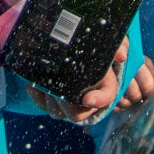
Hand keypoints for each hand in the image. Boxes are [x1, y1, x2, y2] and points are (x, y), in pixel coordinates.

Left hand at [26, 37, 146, 122]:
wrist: (70, 41)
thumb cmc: (92, 43)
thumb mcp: (107, 41)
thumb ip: (118, 44)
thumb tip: (121, 55)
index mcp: (103, 86)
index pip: (106, 98)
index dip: (99, 100)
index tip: (88, 98)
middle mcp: (86, 98)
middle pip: (77, 113)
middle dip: (67, 105)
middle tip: (58, 90)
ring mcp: (68, 101)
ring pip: (58, 112)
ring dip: (51, 101)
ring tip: (43, 84)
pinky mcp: (52, 99)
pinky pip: (42, 105)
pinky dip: (37, 96)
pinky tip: (32, 84)